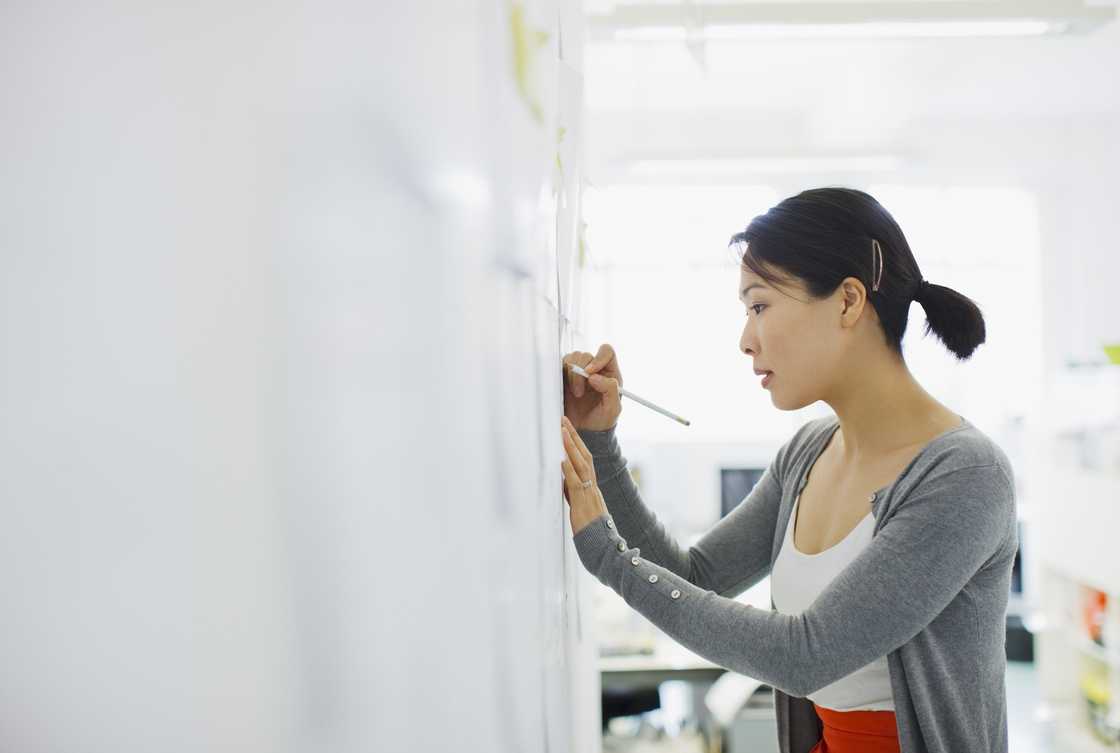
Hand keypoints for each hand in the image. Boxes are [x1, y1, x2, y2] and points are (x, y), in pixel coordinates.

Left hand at [560, 415, 607, 534]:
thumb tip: (562, 480)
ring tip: (562, 431)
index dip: (577, 442)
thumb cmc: (590, 528)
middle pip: (585, 455)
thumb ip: (572, 492)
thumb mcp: (579, 505)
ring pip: (581, 465)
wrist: (603, 546)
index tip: (567, 427)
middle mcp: (592, 485)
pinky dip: (569, 470)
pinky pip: (576, 484)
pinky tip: (562, 459)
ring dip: (571, 447)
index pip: (585, 458)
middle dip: (573, 436)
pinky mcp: (583, 503)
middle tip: (563, 420)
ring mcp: (589, 493)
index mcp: (592, 485)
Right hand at [562, 343, 622, 431]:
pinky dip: (561, 376)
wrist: (586, 431)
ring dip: (571, 376)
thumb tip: (595, 376)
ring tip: (575, 394)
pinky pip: (560, 367)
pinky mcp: (564, 377)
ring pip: (571, 359)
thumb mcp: (613, 409)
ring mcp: (578, 372)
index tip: (590, 372)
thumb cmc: (602, 419)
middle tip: (579, 392)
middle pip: (585, 355)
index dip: (598, 358)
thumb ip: (610, 390)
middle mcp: (594, 369)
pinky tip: (565, 391)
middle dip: (580, 373)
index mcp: (609, 372)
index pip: (606, 352)